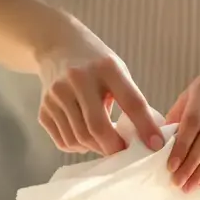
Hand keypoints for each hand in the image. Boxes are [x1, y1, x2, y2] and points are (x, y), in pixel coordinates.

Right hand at [36, 24, 162, 155]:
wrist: (56, 46)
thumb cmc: (95, 63)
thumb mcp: (117, 71)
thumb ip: (130, 100)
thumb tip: (144, 139)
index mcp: (106, 67)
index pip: (131, 101)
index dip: (145, 126)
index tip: (156, 145)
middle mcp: (78, 79)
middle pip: (98, 127)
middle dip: (114, 147)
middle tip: (124, 152)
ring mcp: (57, 95)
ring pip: (79, 139)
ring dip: (96, 149)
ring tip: (105, 143)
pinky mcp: (43, 109)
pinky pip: (64, 141)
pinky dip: (79, 147)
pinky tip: (86, 137)